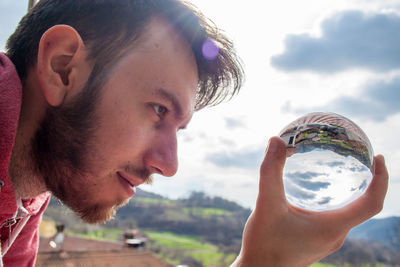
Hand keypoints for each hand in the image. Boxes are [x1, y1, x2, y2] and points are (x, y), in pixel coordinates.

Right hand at [231, 136, 387, 266]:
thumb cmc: (264, 244)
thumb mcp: (266, 204)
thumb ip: (271, 172)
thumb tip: (276, 140)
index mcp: (332, 227)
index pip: (372, 203)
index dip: (382, 179)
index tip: (378, 157)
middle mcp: (336, 235)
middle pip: (365, 206)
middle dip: (368, 181)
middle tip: (359, 157)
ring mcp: (327, 240)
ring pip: (350, 213)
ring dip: (352, 192)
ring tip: (342, 170)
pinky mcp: (317, 241)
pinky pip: (337, 219)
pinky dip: (337, 201)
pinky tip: (318, 193)